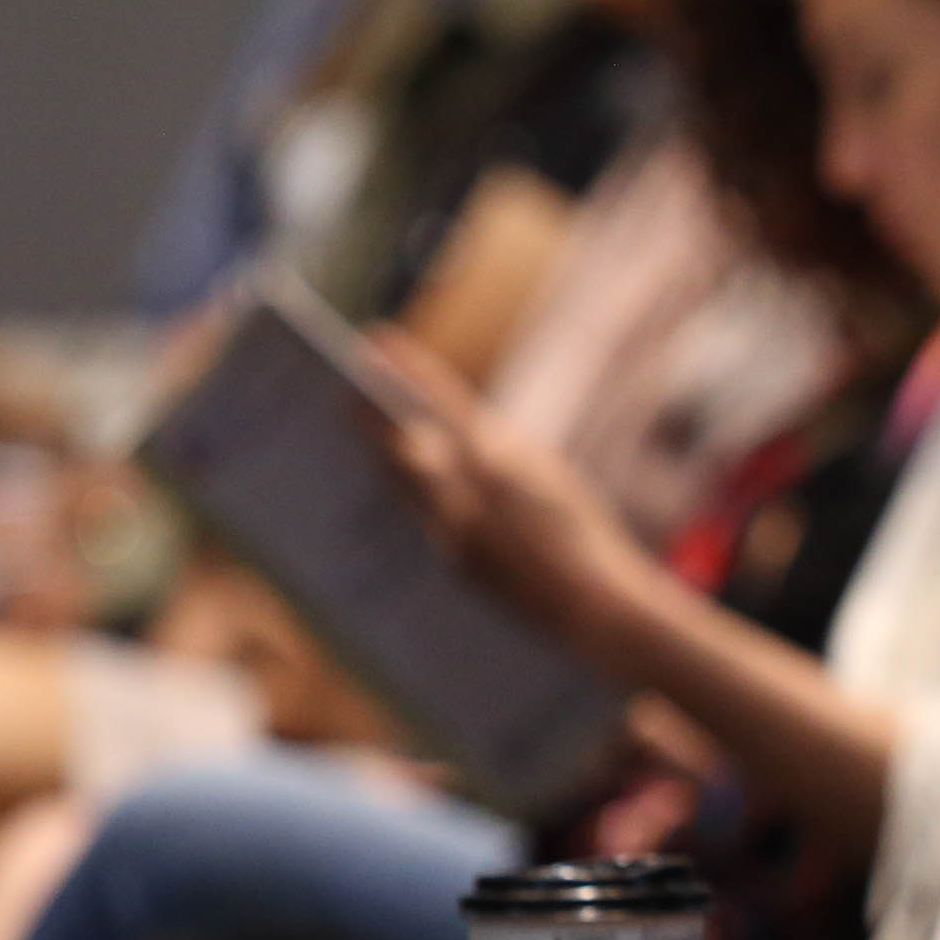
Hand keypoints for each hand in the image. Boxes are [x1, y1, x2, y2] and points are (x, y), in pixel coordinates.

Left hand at [367, 328, 659, 660]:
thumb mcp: (546, 474)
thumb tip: (452, 427)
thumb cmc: (579, 530)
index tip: (375, 338)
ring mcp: (458, 531)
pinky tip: (399, 474)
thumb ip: (497, 447)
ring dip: (384, 450)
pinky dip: (414, 489)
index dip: (407, 368)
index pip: (442, 402)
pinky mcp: (454, 561)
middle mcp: (473, 495)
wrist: (592, 602)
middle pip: (407, 443)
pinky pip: (426, 515)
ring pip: (408, 481)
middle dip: (374, 414)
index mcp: (502, 460)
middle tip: (347, 385)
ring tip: (363, 422)